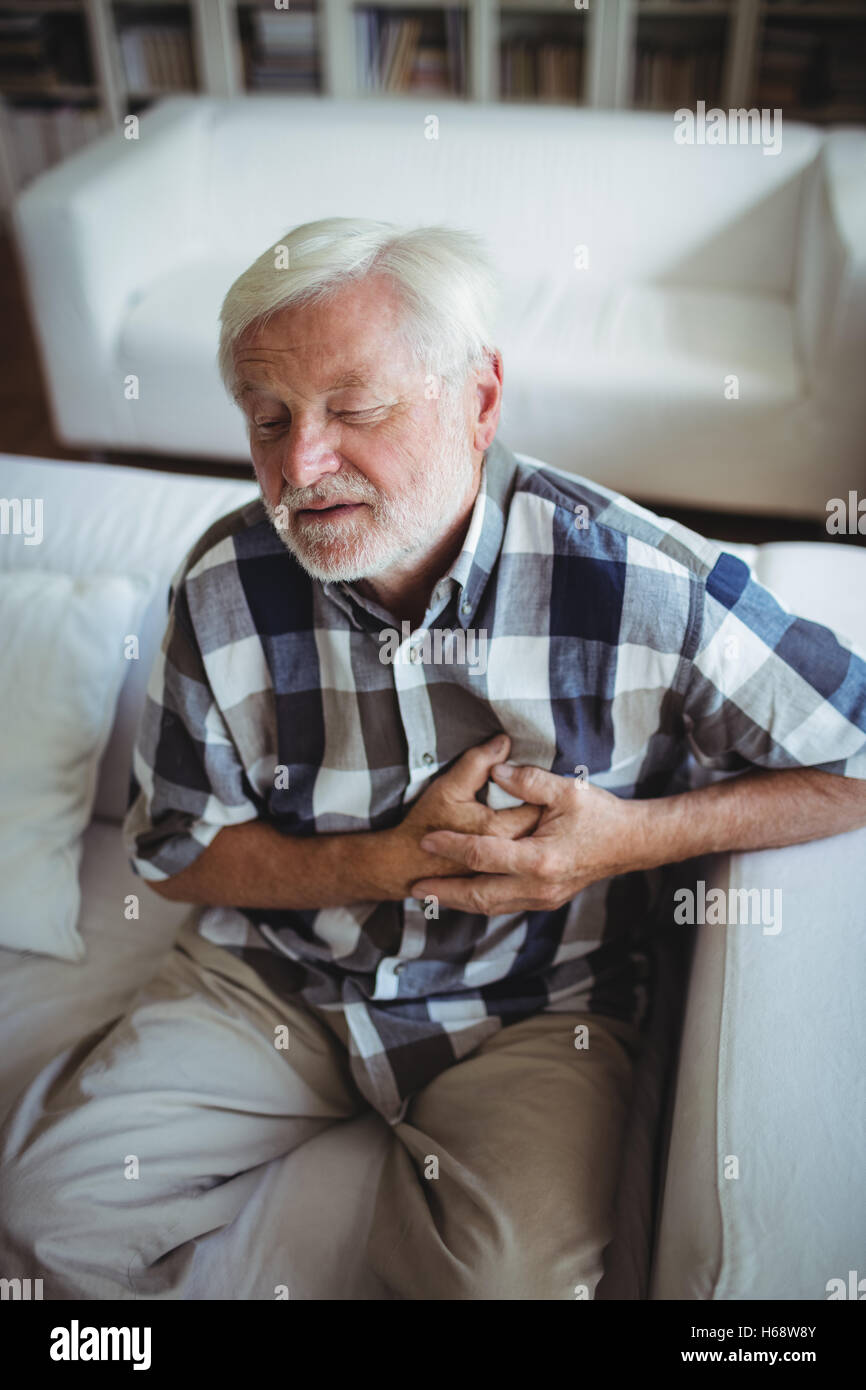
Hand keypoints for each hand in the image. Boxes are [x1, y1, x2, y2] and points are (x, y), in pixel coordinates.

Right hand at [377, 735, 541, 899]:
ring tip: (539, 817)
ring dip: (541, 832)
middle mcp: (509, 859)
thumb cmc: (424, 824)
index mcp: (500, 831)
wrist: (404, 865)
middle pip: (542, 827)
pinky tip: (526, 839)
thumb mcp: (448, 788)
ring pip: (536, 848)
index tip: (542, 778)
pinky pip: (527, 865)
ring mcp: (508, 875)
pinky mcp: (504, 886)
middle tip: (545, 795)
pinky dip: (530, 852)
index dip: (540, 789)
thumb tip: (504, 742)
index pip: (536, 804)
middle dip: (547, 810)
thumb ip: (477, 763)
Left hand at [409, 762, 641, 914]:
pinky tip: (467, 895)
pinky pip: (506, 906)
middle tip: (415, 888)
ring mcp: (544, 897)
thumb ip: (528, 780)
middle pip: (480, 895)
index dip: (450, 846)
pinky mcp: (548, 900)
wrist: (633, 843)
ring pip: (492, 906)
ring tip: (433, 896)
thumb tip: (496, 768)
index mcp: (539, 859)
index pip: (482, 854)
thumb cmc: (601, 814)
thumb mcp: (567, 789)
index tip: (425, 840)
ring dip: (460, 902)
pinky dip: (483, 902)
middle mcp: (539, 886)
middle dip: (446, 893)